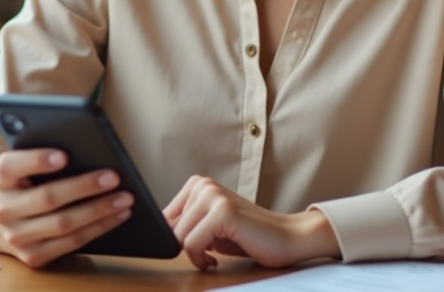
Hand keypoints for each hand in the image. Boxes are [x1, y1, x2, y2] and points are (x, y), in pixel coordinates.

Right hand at [0, 149, 133, 267]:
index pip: (10, 166)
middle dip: (84, 187)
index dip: (37, 160)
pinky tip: (116, 216)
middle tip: (113, 177)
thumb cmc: (23, 184)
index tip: (64, 155)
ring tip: (124, 198)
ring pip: (63, 224)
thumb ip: (42, 157)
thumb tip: (87, 147)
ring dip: (99, 210)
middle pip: (47, 198)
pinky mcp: (33, 256)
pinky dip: (98, 228)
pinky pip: (71, 243)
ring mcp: (16, 237)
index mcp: (0, 180)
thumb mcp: (23, 167)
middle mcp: (3, 210)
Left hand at [163, 176, 339, 269]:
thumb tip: (159, 235)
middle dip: (184, 249)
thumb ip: (185, 226)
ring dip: (193, 255)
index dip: (175, 240)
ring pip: (179, 238)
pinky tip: (216, 259)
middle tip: (207, 255)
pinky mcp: (223, 210)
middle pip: (169, 229)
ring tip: (212, 257)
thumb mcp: (209, 228)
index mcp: (198, 184)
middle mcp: (203, 185)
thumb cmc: (247, 235)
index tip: (192, 248)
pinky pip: (192, 244)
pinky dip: (201, 258)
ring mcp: (214, 195)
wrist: (285, 237)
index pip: (163, 218)